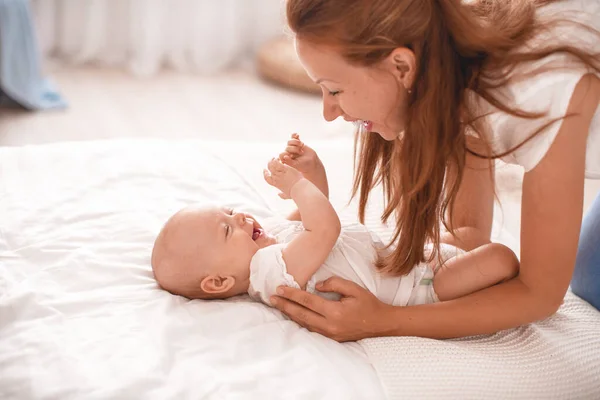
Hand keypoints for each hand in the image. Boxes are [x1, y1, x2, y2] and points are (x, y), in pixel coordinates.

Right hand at [263, 158, 303, 199]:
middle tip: (272, 160)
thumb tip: (279, 194)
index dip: (265, 174)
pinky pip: (277, 163)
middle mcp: (276, 178)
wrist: (299, 189)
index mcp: (276, 184)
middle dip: (269, 164)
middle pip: (269, 169)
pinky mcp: (284, 169)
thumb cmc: (295, 193)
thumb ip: (282, 195)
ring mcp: (279, 174)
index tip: (265, 170)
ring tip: (276, 158)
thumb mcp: (287, 195)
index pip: (267, 178)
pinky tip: (280, 158)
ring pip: (272, 165)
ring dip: (273, 160)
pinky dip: (277, 160)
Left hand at [269, 277, 392, 341]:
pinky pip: (311, 329)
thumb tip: (316, 286)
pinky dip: (300, 321)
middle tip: (271, 298)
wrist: (381, 324)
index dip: (292, 294)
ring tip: (278, 305)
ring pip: (304, 324)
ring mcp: (330, 334)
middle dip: (285, 305)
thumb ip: (334, 284)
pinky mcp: (331, 338)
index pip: (308, 301)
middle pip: (301, 315)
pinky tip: (292, 315)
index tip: (279, 288)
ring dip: (289, 314)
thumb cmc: (368, 304)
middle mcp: (330, 325)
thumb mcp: (353, 288)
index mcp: (335, 312)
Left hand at [279, 134, 323, 176]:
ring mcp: (292, 147)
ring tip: (301, 145)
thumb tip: (285, 156)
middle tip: (301, 153)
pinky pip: (293, 138)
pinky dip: (294, 135)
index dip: (286, 153)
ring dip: (296, 142)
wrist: (312, 162)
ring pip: (289, 141)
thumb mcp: (297, 165)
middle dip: (295, 149)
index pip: (281, 154)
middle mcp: (288, 153)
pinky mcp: (297, 143)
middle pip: (287, 147)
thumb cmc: (304, 165)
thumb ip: (290, 162)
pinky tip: (297, 135)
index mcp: (286, 159)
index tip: (292, 156)